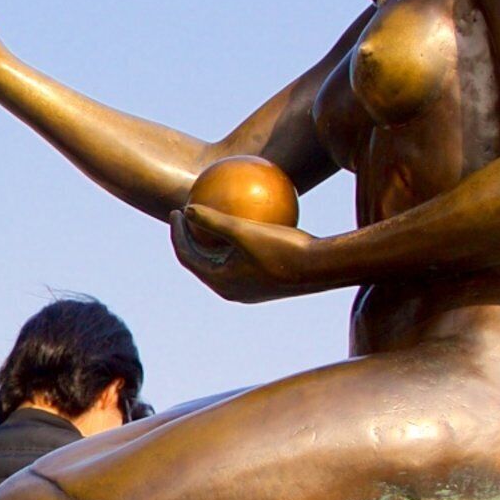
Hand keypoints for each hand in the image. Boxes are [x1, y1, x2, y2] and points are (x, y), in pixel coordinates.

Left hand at [171, 201, 320, 302]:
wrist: (322, 268)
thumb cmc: (283, 249)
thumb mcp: (244, 231)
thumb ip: (214, 220)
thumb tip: (187, 209)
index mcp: (221, 282)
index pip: (188, 256)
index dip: (178, 233)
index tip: (177, 209)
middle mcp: (231, 290)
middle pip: (201, 261)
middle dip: (192, 237)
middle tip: (188, 212)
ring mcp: (248, 288)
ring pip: (222, 262)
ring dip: (214, 241)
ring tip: (212, 216)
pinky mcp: (264, 283)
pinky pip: (243, 260)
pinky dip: (238, 242)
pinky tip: (249, 218)